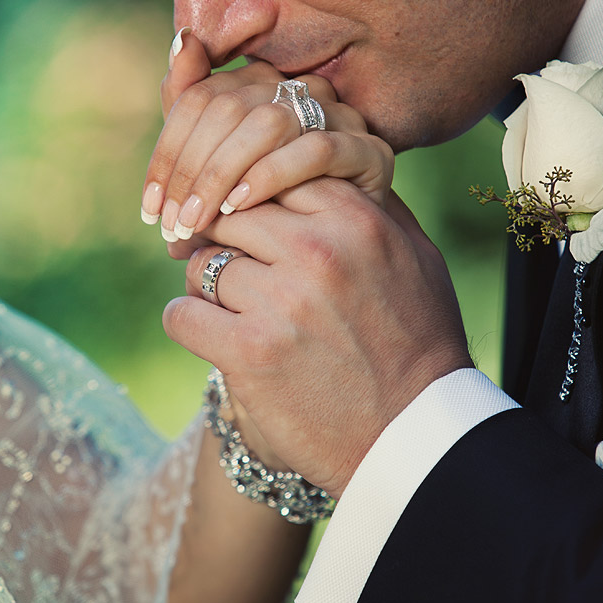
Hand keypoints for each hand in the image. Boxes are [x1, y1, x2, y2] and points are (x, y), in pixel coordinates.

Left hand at [141, 29, 393, 241]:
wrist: (343, 255)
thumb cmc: (273, 215)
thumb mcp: (222, 179)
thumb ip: (193, 122)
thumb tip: (181, 39)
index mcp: (263, 82)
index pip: (199, 98)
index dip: (167, 153)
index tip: (151, 209)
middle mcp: (302, 89)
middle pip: (227, 108)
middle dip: (190, 171)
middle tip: (172, 224)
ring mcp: (341, 118)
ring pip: (268, 124)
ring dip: (222, 175)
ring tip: (200, 221)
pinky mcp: (371, 151)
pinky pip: (315, 150)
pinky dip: (271, 175)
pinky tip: (241, 206)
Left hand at [162, 180, 472, 497]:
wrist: (415, 433)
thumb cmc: (420, 342)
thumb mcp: (417, 258)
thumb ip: (374, 206)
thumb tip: (329, 169)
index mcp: (357, 220)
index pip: (276, 176)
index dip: (257, 201)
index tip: (250, 225)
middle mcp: (318, 251)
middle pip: (231, 215)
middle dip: (224, 240)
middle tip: (227, 267)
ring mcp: (281, 302)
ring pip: (202, 264)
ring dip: (206, 286)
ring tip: (229, 310)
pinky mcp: (249, 353)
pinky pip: (182, 314)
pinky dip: (188, 323)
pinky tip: (210, 335)